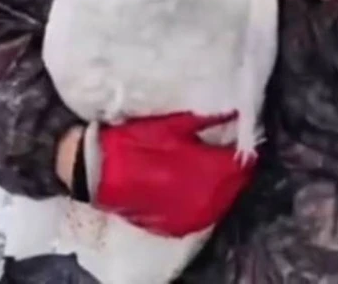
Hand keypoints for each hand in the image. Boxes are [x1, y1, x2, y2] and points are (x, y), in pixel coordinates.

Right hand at [71, 112, 255, 237]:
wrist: (94, 172)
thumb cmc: (134, 142)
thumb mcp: (173, 125)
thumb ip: (208, 120)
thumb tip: (236, 111)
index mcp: (204, 170)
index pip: (239, 163)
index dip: (243, 150)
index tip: (241, 139)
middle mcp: (202, 197)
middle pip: (234, 184)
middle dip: (234, 169)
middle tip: (228, 153)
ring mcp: (188, 216)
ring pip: (220, 201)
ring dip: (222, 187)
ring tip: (214, 170)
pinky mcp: (174, 226)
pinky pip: (201, 214)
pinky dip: (204, 201)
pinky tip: (198, 188)